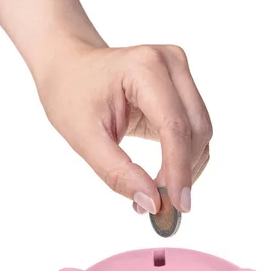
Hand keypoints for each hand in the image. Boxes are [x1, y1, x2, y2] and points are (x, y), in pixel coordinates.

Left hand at [35, 40, 211, 213]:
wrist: (69, 65)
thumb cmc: (70, 95)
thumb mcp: (83, 138)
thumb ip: (117, 172)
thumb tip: (151, 203)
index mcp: (144, 68)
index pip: (175, 127)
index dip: (179, 170)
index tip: (177, 207)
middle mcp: (170, 64)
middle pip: (195, 131)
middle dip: (182, 173)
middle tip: (160, 206)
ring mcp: (180, 73)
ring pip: (201, 134)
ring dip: (185, 169)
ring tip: (155, 194)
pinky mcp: (183, 89)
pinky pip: (195, 132)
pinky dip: (183, 160)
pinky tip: (162, 179)